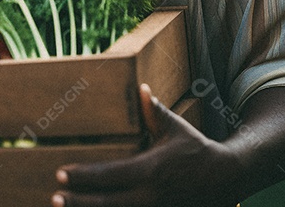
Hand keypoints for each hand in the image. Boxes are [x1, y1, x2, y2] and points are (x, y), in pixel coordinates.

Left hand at [52, 84, 241, 206]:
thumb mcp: (176, 128)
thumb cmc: (197, 149)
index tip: (61, 173)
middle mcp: (152, 195)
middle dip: (80, 202)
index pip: (110, 174)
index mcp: (152, 168)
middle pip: (108, 202)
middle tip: (55, 197)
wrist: (229, 178)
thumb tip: (141, 88)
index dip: (84, 175)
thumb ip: (155, 111)